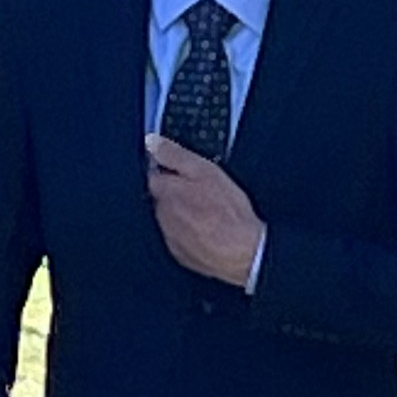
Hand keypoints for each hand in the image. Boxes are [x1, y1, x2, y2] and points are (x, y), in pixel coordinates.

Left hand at [144, 135, 267, 287]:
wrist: (244, 252)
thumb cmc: (229, 213)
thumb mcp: (205, 170)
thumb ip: (175, 155)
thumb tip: (152, 142)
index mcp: (166, 192)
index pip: (154, 174)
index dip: (171, 170)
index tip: (187, 171)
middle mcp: (162, 216)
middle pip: (162, 197)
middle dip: (177, 193)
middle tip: (205, 193)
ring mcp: (170, 237)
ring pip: (171, 218)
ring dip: (183, 214)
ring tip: (211, 214)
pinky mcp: (181, 254)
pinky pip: (180, 238)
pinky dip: (190, 233)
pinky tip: (210, 231)